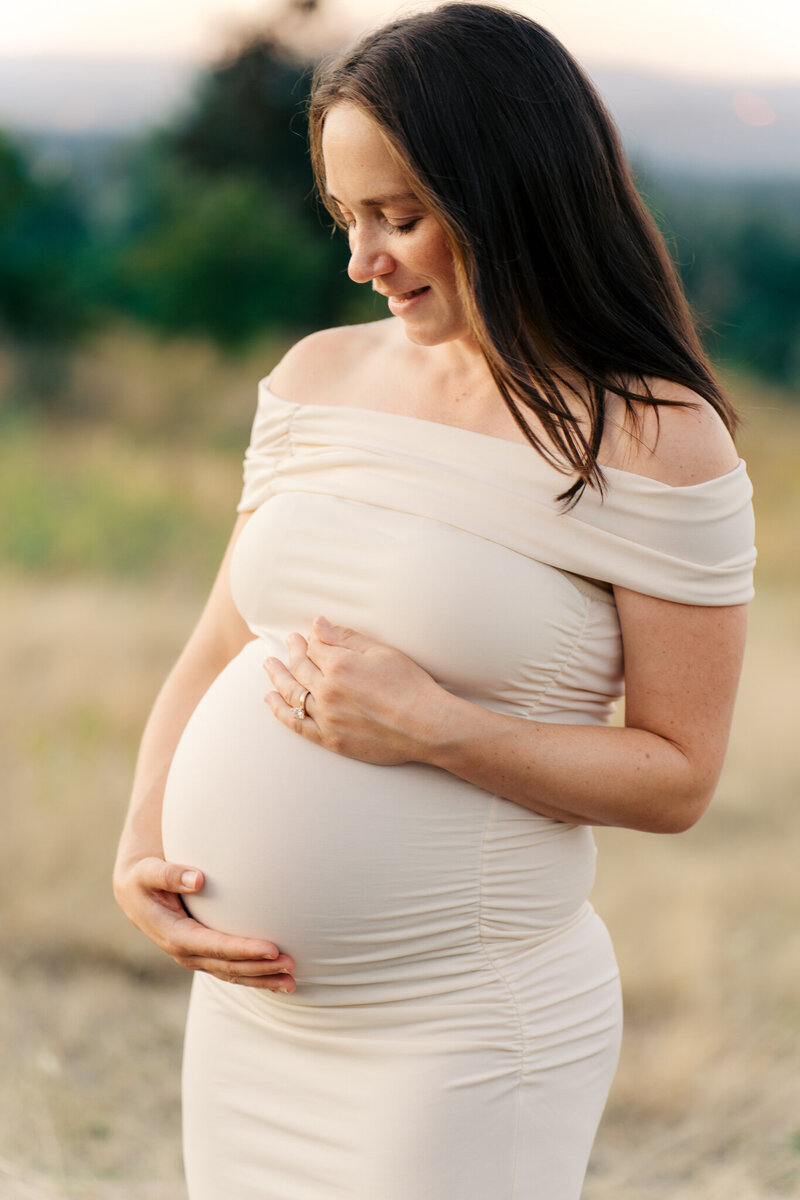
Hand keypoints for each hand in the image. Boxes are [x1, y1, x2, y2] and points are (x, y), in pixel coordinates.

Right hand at [113, 856, 296, 991]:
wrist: (134, 894)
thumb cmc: (144, 878)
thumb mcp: (148, 872)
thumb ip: (170, 874)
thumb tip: (198, 878)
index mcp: (174, 935)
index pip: (215, 946)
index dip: (243, 949)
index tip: (271, 948)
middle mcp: (185, 952)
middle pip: (228, 966)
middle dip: (260, 968)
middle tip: (291, 964)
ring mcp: (195, 957)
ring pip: (232, 974)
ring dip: (262, 979)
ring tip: (292, 982)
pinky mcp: (204, 955)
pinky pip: (231, 971)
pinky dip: (255, 977)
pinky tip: (278, 981)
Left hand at [263, 615, 447, 764]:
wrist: (425, 726)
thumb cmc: (410, 686)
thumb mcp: (381, 652)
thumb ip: (346, 638)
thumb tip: (318, 625)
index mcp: (339, 666)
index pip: (315, 648)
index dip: (310, 639)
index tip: (307, 634)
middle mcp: (327, 691)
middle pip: (300, 668)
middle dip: (292, 652)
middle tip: (288, 643)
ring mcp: (326, 718)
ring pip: (292, 694)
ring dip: (277, 677)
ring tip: (269, 666)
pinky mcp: (331, 740)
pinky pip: (297, 724)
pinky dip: (281, 711)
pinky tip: (271, 700)